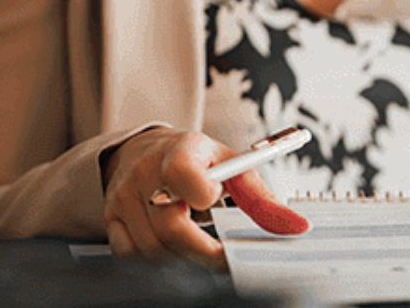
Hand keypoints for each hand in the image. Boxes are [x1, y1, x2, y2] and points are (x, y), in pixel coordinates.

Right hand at [101, 127, 309, 269]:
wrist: (148, 152)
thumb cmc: (199, 161)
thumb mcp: (232, 167)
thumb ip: (262, 198)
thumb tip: (298, 228)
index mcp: (179, 152)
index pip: (184, 174)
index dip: (203, 195)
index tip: (217, 202)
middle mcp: (144, 173)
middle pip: (170, 228)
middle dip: (203, 251)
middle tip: (224, 257)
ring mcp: (123, 196)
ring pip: (152, 247)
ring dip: (181, 257)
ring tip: (199, 246)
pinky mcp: (110, 217)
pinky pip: (130, 253)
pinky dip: (155, 258)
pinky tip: (172, 248)